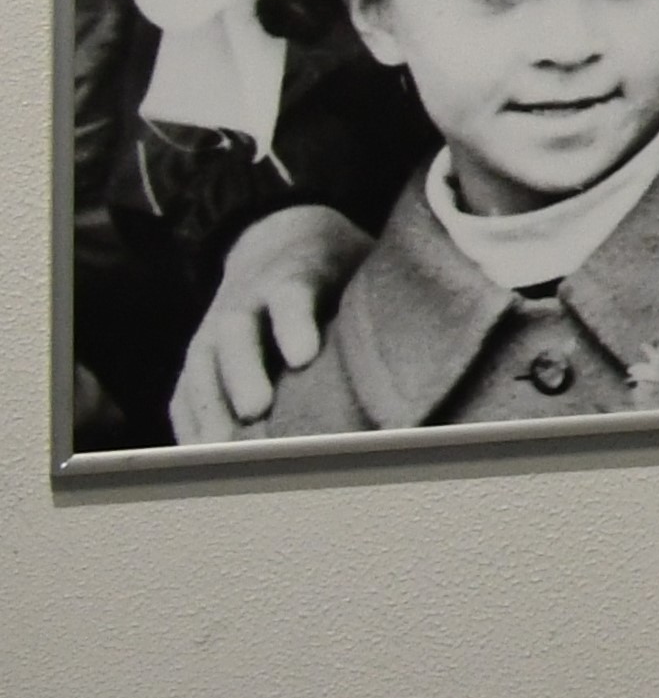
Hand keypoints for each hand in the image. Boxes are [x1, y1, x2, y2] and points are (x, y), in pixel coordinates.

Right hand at [172, 204, 368, 439]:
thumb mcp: (363, 263)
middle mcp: (246, 299)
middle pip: (236, 333)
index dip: (295, 322)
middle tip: (257, 409)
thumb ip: (384, 300)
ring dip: (211, 407)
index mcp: (295, 273)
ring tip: (223, 451)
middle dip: (243, 371)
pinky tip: (201, 458)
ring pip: (203, 365)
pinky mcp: (199, 355)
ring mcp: (215, 326)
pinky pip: (184, 390)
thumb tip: (434, 342)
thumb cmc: (338, 267)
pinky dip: (190, 422)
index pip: (291, 294)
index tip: (304, 355)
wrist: (278, 239)